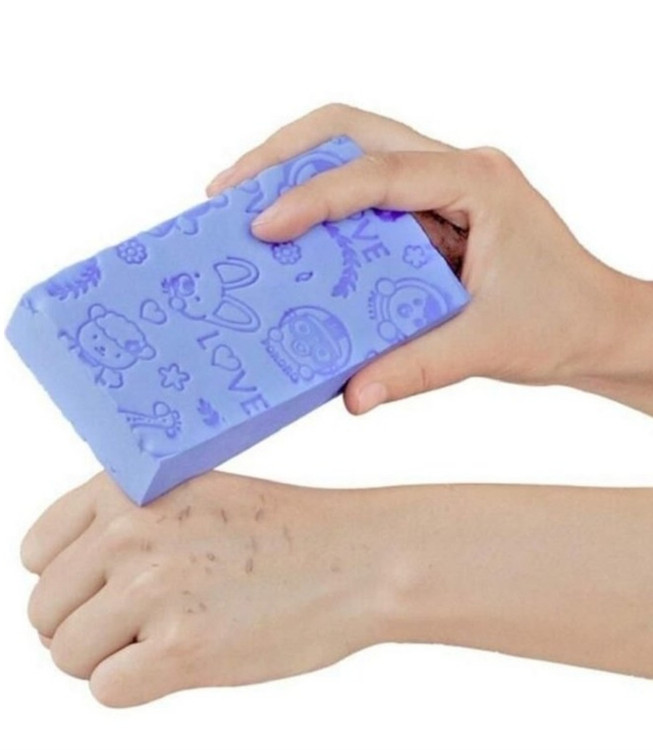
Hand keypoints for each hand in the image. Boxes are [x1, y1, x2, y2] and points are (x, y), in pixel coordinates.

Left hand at [20, 472, 391, 706]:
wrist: (355, 557)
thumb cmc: (282, 531)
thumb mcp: (193, 496)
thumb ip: (123, 524)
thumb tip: (60, 590)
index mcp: (128, 487)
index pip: (36, 552)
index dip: (69, 581)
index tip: (107, 591)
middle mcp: (129, 530)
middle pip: (45, 610)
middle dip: (88, 626)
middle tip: (151, 620)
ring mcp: (152, 588)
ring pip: (69, 655)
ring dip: (113, 658)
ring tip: (175, 633)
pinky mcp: (179, 649)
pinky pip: (107, 691)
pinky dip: (141, 685)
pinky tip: (191, 656)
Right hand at [207, 104, 652, 415]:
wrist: (598, 325)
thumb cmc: (562, 321)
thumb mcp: (488, 345)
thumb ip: (417, 367)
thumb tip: (352, 395)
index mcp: (477, 182)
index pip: (379, 173)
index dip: (314, 196)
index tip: (262, 224)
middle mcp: (456, 168)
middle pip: (354, 130)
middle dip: (284, 153)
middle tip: (229, 190)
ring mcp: (443, 186)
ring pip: (355, 151)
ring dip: (296, 171)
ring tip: (243, 202)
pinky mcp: (430, 212)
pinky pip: (364, 194)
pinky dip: (320, 208)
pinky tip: (292, 236)